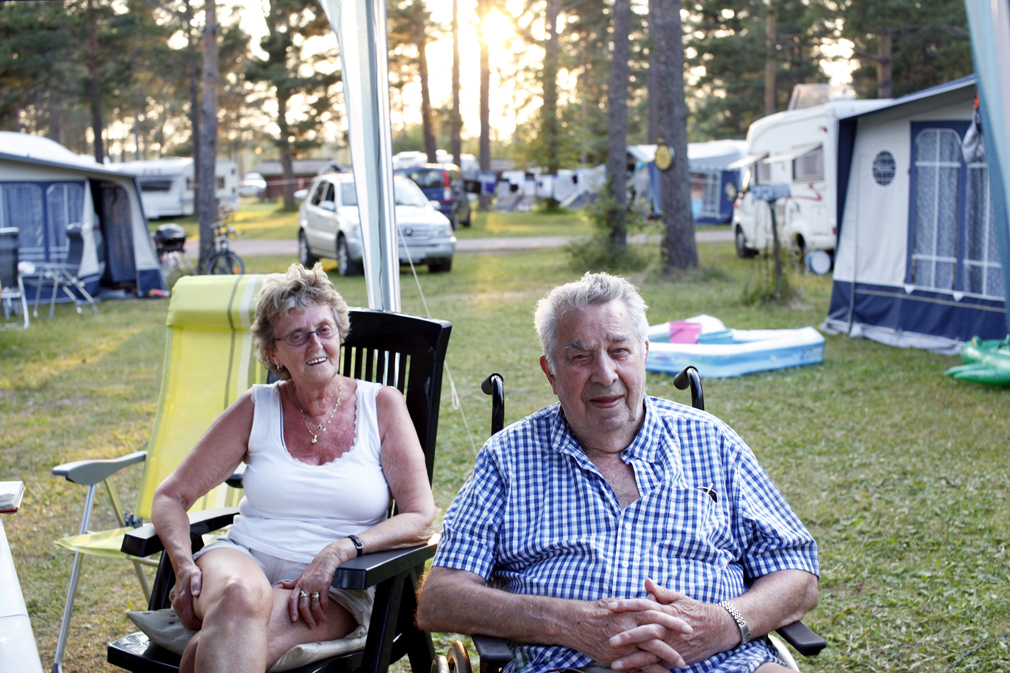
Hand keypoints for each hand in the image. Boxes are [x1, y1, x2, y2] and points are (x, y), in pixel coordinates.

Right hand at [171, 562, 202, 629]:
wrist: (182, 568)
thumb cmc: (192, 572)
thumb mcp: (196, 574)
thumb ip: (196, 583)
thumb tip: (196, 594)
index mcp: (183, 599)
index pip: (189, 620)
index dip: (198, 625)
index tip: (208, 623)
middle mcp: (178, 603)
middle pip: (186, 623)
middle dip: (196, 626)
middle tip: (209, 624)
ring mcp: (176, 604)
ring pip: (184, 620)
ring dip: (193, 623)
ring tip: (205, 621)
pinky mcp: (177, 603)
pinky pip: (183, 616)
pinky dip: (190, 619)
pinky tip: (199, 615)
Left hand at [280, 540, 349, 627]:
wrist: (326, 559)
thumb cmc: (313, 568)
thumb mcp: (301, 575)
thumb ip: (293, 582)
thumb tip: (282, 584)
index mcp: (299, 584)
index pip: (293, 599)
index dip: (293, 610)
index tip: (294, 620)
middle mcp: (305, 586)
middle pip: (303, 605)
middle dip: (307, 618)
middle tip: (311, 626)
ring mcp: (315, 585)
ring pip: (314, 605)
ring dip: (318, 615)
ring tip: (321, 620)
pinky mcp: (324, 585)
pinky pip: (323, 599)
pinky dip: (324, 606)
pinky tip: (325, 609)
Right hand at [560, 598, 691, 670]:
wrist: (573, 623)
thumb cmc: (596, 611)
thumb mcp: (618, 602)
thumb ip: (637, 604)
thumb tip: (654, 599)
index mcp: (629, 612)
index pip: (656, 614)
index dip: (673, 620)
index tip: (687, 626)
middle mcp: (627, 627)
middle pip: (655, 635)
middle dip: (673, 642)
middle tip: (688, 649)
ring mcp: (621, 643)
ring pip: (647, 652)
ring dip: (664, 659)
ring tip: (678, 665)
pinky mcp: (614, 656)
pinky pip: (634, 665)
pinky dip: (647, 670)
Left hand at [607, 579, 733, 671]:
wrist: (718, 629)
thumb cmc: (696, 611)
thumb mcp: (680, 598)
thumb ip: (661, 592)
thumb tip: (646, 581)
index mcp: (666, 611)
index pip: (643, 605)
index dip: (626, 605)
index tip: (610, 606)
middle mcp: (668, 628)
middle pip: (645, 631)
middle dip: (627, 636)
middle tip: (610, 639)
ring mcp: (671, 645)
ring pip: (650, 654)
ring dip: (632, 660)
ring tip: (614, 664)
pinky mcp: (675, 658)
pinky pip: (658, 666)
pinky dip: (644, 671)